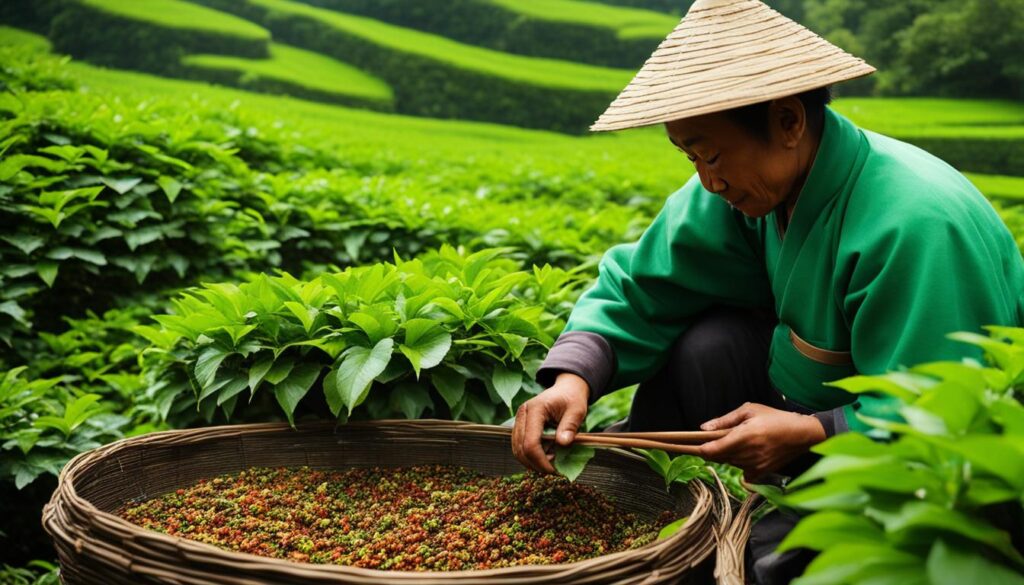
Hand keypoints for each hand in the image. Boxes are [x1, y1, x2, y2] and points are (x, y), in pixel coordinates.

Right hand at [511, 372, 589, 473]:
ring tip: (551, 461)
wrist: (566, 390)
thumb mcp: (577, 410)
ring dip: (532, 462)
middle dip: (536, 464)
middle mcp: (522, 414)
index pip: (530, 442)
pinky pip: (519, 446)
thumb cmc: (572, 399)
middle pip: (520, 449)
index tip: (554, 471)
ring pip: (517, 450)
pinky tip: (546, 455)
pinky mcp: (520, 426)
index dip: (541, 461)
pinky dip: (530, 456)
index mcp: (535, 409)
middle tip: (553, 471)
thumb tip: (562, 443)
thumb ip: (569, 426)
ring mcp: (519, 420)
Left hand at [697, 402, 825, 481]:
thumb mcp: (749, 411)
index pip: (710, 449)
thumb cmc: (775, 418)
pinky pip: (741, 471)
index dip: (694, 449)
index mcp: (742, 437)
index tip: (679, 446)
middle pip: (716, 457)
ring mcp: (753, 466)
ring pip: (727, 462)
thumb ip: (724, 420)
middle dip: (706, 450)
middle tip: (694, 443)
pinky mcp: (760, 473)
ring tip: (733, 441)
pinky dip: (739, 463)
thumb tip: (703, 428)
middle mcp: (746, 454)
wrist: (802, 434)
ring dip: (724, 454)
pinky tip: (746, 452)